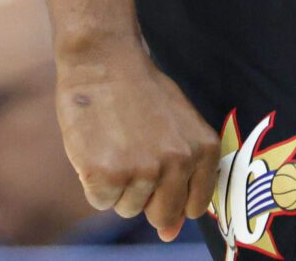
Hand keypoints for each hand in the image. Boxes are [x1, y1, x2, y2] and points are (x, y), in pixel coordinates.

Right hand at [56, 41, 219, 241]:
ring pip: (127, 208)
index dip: (169, 195)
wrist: (104, 60)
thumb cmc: (141, 93)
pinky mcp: (107, 174)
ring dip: (117, 184)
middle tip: (132, 153)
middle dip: (143, 194)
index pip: (192, 207)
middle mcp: (178, 163)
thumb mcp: (178, 127)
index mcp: (202, 151)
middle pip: (160, 215)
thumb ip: (183, 176)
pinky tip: (97, 147)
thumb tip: (169, 235)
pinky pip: (100, 201)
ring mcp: (143, 170)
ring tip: (114, 143)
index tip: (157, 173)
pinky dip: (93, 180)